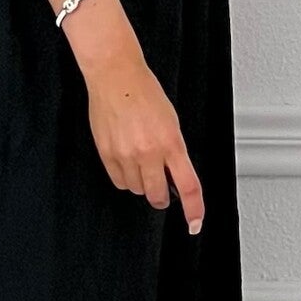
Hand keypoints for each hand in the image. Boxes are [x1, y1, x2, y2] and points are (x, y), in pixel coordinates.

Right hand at [83, 48, 204, 232]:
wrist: (116, 77)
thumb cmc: (145, 93)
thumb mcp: (171, 122)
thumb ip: (174, 152)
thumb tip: (175, 177)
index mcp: (171, 143)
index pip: (189, 187)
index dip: (194, 210)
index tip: (194, 224)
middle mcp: (149, 152)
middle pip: (158, 195)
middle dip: (162, 195)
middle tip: (162, 185)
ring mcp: (125, 155)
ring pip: (137, 190)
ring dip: (142, 183)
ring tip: (140, 159)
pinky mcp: (106, 154)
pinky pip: (119, 182)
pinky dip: (125, 177)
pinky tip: (126, 160)